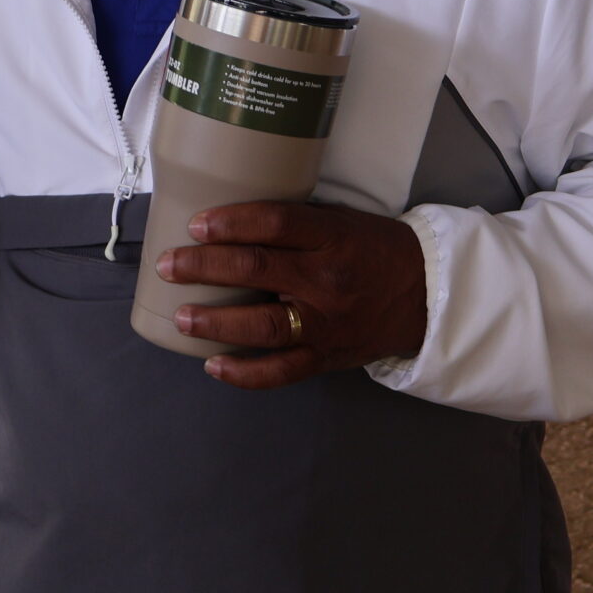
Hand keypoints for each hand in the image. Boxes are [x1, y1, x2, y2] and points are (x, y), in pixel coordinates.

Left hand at [157, 203, 427, 389]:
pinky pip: (281, 371)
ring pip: (263, 324)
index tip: (197, 224)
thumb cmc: (372, 249)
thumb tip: (227, 220)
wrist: (423, 295)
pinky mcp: (325, 357)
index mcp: (332, 238)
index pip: (276, 223)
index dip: (232, 222)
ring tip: (182, 317)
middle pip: (258, 269)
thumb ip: (294, 223)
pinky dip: (245, 373)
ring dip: (216, 323)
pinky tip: (213, 366)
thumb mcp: (340, 221)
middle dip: (205, 267)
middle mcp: (326, 280)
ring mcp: (325, 323)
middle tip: (170, 265)